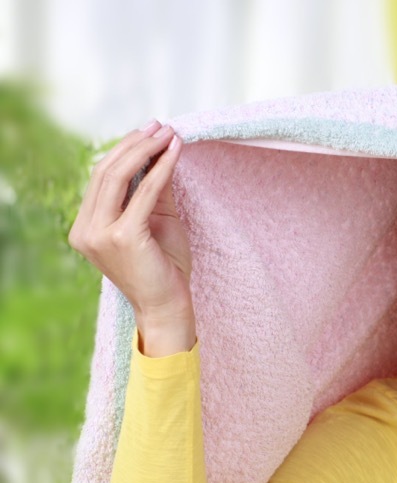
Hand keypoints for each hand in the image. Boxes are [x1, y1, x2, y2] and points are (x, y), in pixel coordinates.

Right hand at [68, 120, 195, 355]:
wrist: (168, 307)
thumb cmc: (164, 269)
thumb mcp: (156, 222)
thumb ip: (153, 191)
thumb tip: (160, 153)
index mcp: (86, 227)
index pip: (102, 178)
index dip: (125, 151)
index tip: (149, 132)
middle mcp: (86, 229)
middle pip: (106, 172)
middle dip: (135, 144)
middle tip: (159, 125)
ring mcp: (99, 234)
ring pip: (118, 177)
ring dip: (146, 150)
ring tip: (168, 133)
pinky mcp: (122, 237)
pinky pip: (143, 193)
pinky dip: (161, 169)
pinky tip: (175, 154)